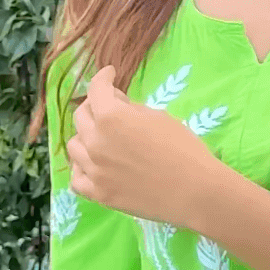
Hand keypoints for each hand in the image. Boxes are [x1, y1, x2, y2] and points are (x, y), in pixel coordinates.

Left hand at [66, 65, 219, 230]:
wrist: (195, 191)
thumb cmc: (184, 148)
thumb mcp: (159, 116)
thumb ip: (131, 108)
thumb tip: (117, 105)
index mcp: (111, 117)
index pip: (96, 89)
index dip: (103, 77)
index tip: (110, 74)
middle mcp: (95, 142)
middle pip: (81, 116)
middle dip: (95, 105)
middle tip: (112, 106)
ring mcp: (93, 170)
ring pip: (74, 146)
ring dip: (87, 135)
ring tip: (103, 137)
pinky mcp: (98, 194)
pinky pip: (77, 178)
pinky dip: (82, 167)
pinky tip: (94, 164)